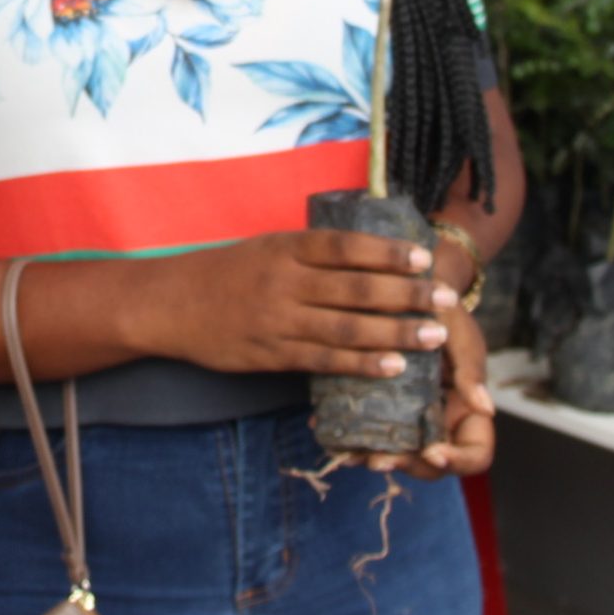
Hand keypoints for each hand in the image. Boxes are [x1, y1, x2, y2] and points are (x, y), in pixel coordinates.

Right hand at [150, 229, 454, 376]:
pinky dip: (361, 364)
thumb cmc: (223, 273)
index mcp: (284, 248)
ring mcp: (277, 320)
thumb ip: (309, 253)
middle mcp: (284, 282)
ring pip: (346, 328)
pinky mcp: (270, 354)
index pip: (345, 247)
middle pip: (355, 288)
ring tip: (433, 337)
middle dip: (406, 295)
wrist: (168, 304)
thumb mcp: (264, 247)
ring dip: (395, 333)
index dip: (387, 252)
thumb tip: (366, 252)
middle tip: (445, 299)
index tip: (424, 258)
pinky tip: (392, 368)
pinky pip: (323, 361)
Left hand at [365, 303, 496, 479]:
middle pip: (429, 464)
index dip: (457, 461)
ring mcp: (408, 420)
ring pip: (395, 454)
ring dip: (372, 459)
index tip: (433, 452)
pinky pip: (368, 433)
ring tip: (348, 454)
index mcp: (468, 413)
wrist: (409, 289)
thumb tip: (486, 408)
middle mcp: (439, 423)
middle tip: (378, 460)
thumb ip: (471, 371)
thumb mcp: (461, 337)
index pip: (474, 455)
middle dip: (405, 464)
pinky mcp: (379, 409)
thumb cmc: (445, 314)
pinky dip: (350, 438)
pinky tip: (328, 434)